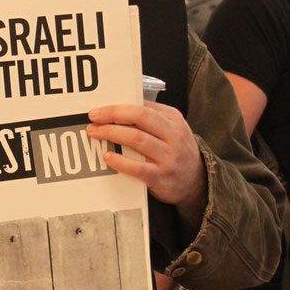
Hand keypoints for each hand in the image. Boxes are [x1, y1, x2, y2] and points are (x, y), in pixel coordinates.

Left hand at [86, 101, 206, 227]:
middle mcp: (173, 135)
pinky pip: (138, 167)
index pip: (142, 106)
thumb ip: (151, 118)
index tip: (99, 109)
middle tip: (93, 117)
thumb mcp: (172, 129)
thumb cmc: (176, 151)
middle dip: (112, 115)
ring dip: (111, 133)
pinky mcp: (162, 177)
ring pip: (137, 139)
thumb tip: (117, 109)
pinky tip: (107, 156)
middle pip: (139, 117)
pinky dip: (120, 161)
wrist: (196, 183)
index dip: (117, 107)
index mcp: (173, 119)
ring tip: (95, 133)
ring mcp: (169, 156)